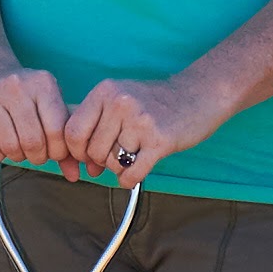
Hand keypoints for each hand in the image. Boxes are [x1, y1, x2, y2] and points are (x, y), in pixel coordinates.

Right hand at [0, 62, 81, 171]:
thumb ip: (65, 139)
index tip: (54, 153)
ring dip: (17, 157)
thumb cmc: (27, 96)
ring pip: (10, 146)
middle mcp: (16, 85)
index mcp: (42, 83)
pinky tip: (1, 147)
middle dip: (38, 156)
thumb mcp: (50, 107)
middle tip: (37, 154)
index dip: (58, 151)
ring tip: (19, 149)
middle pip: (33, 141)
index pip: (57, 130)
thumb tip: (74, 175)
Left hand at [64, 72, 221, 179]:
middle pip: (93, 151)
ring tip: (132, 157)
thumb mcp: (120, 97)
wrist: (199, 93)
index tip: (88, 154)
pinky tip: (135, 173)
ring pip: (112, 163)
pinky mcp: (160, 141)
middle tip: (117, 155)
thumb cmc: (156, 100)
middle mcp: (121, 103)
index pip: (73, 131)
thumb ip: (96, 123)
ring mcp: (141, 122)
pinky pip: (132, 173)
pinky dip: (130, 179)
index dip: (77, 150)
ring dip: (119, 168)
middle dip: (101, 161)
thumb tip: (80, 163)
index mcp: (105, 91)